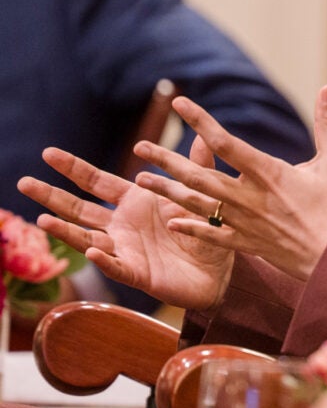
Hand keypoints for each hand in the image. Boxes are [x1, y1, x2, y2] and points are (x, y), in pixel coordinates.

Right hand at [17, 136, 233, 310]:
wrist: (222, 268)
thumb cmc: (206, 228)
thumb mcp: (200, 192)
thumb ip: (197, 165)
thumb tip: (203, 134)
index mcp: (133, 200)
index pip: (96, 181)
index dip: (73, 168)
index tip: (48, 153)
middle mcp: (122, 224)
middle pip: (79, 208)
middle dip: (51, 196)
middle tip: (24, 182)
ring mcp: (124, 249)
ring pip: (87, 238)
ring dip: (65, 229)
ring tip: (42, 219)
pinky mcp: (136, 273)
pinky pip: (116, 266)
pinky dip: (103, 259)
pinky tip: (91, 250)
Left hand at [133, 85, 326, 279]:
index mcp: (267, 172)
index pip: (225, 142)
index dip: (200, 121)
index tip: (179, 103)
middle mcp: (248, 197)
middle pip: (200, 175)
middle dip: (167, 160)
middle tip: (140, 147)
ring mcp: (244, 223)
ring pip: (197, 205)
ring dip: (167, 192)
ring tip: (140, 181)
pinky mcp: (246, 244)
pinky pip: (211, 236)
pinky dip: (190, 228)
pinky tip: (170, 221)